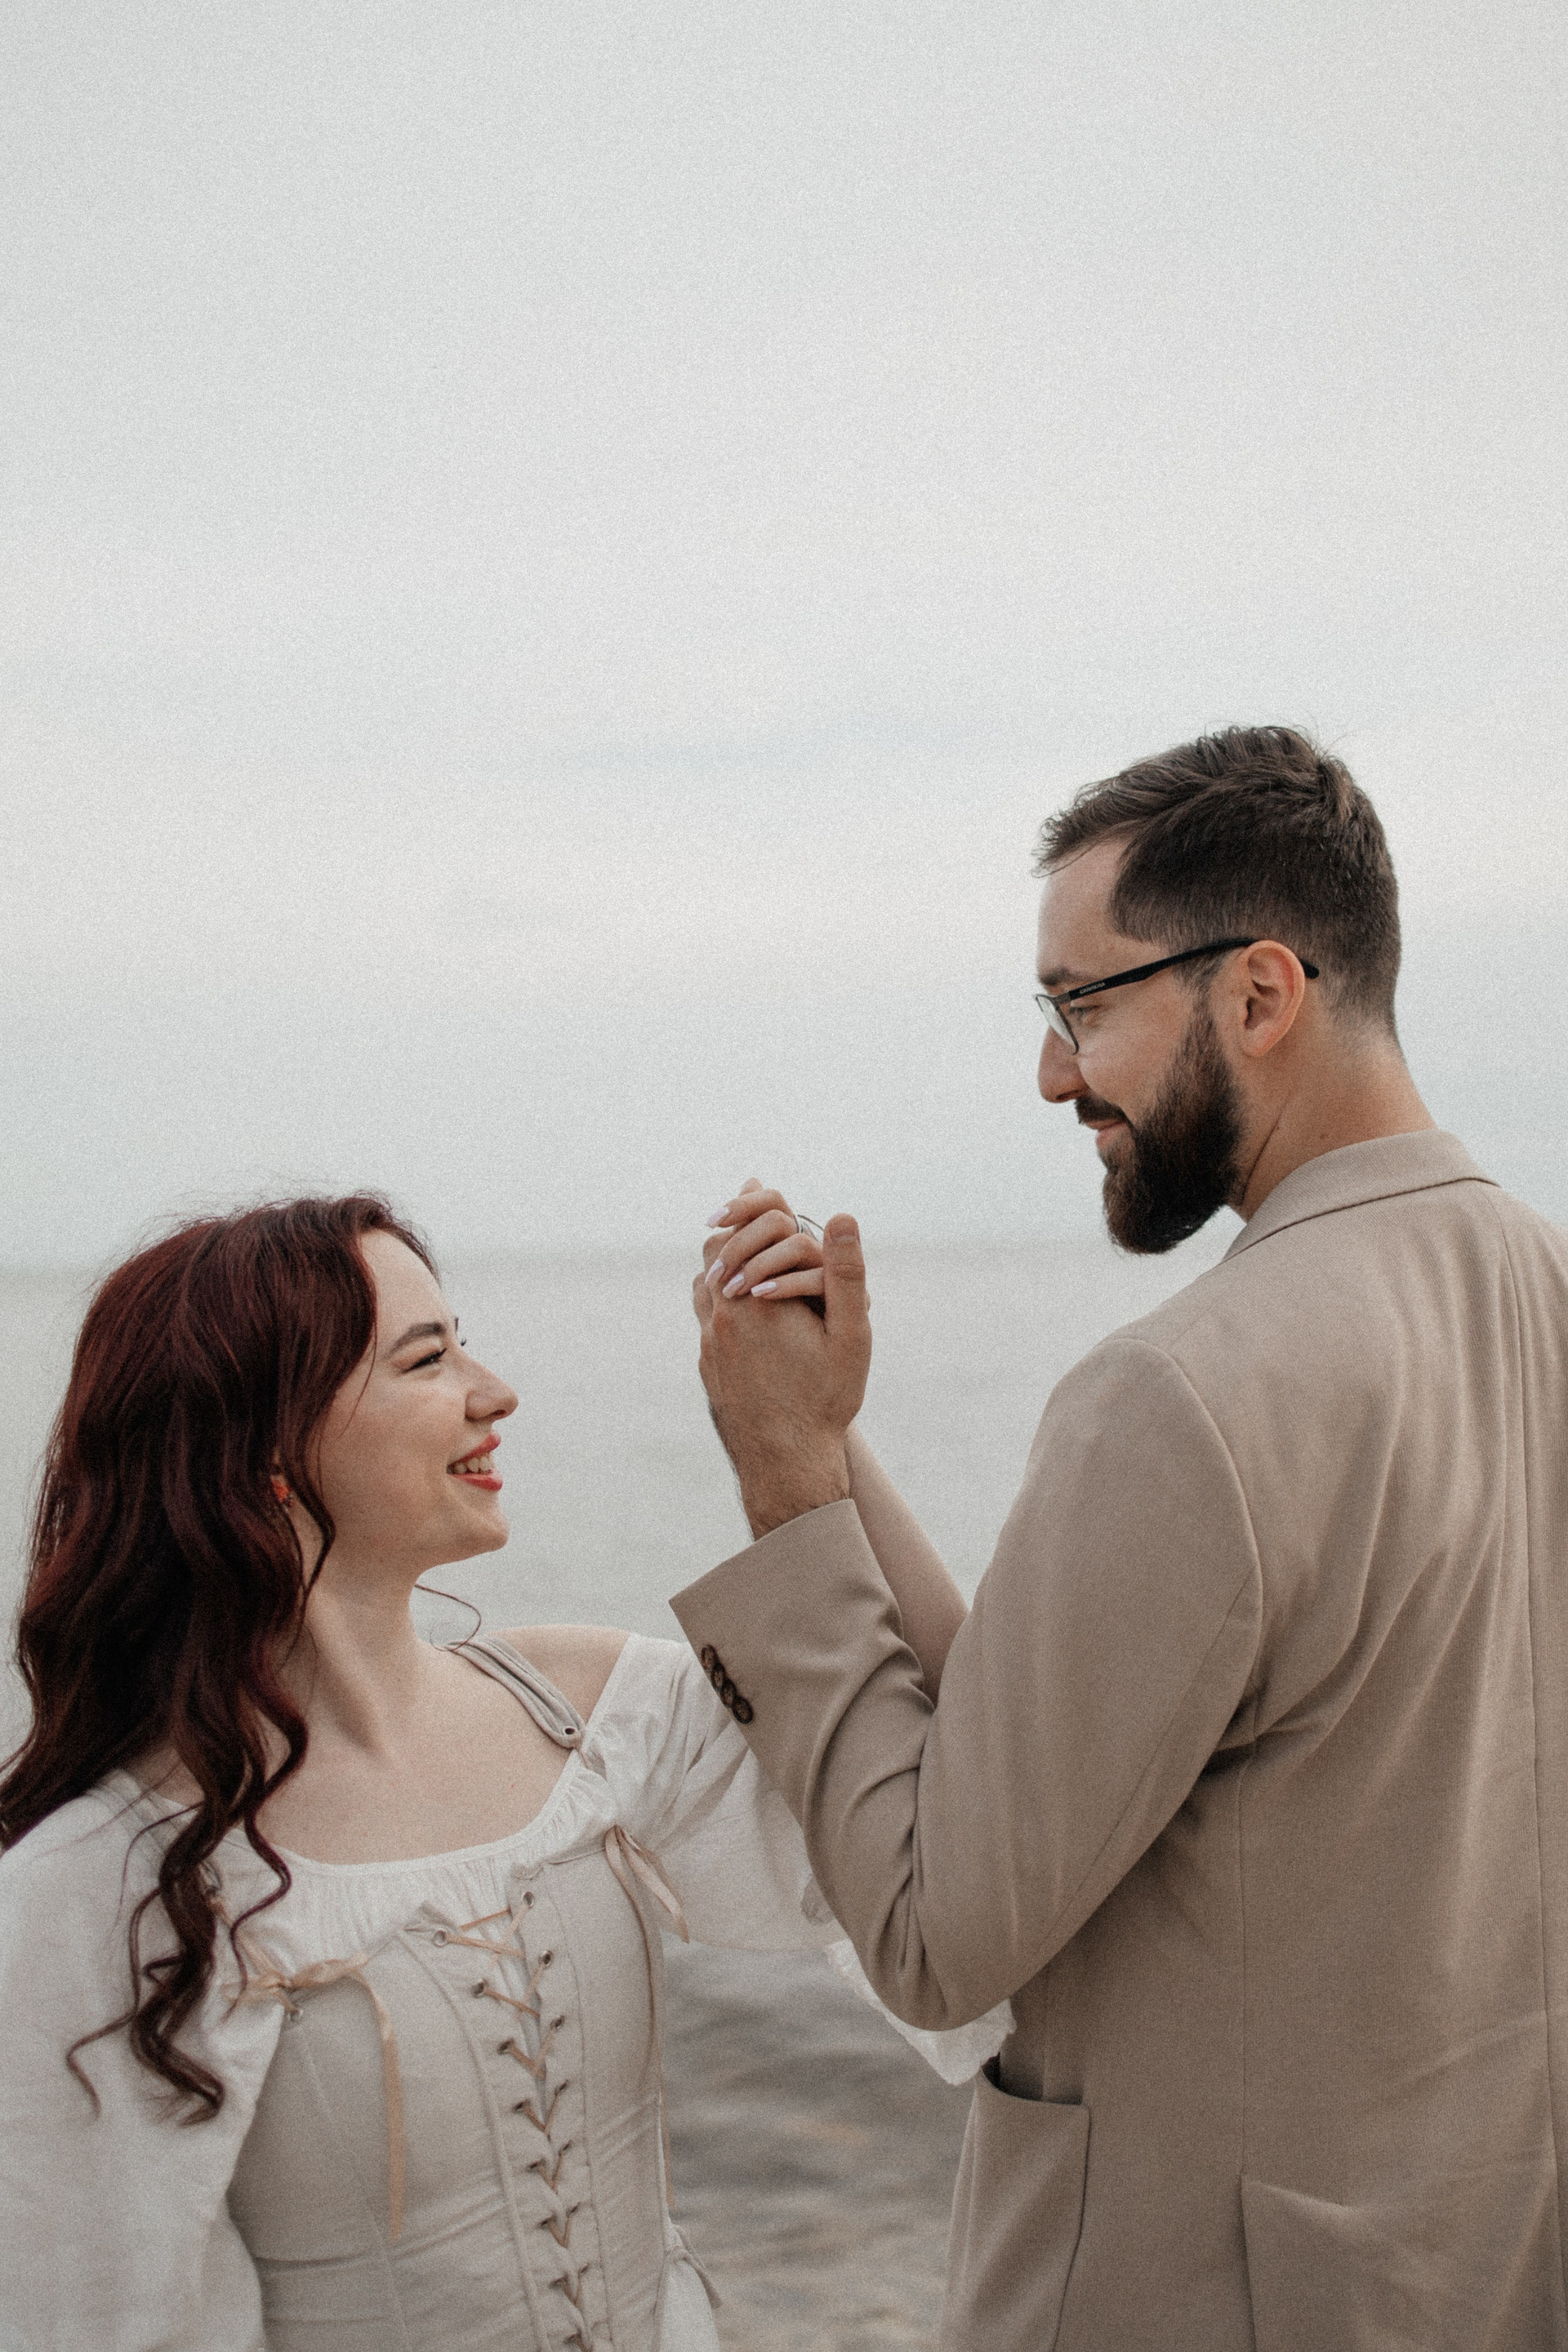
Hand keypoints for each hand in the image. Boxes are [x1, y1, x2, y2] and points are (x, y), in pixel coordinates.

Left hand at [694, 1183, 871, 1536]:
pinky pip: (705, 1319)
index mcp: (751, 1300)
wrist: (785, 1465)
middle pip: (713, 1251)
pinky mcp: (707, 1368)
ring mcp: (707, 1345)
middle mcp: (719, 1317)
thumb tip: (840, 1215)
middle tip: (747, 1212)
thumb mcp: (850, 1336)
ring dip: (722, 1265)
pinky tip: (740, 1305)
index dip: (748, 1204)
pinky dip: (718, 1300)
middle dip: (733, 1229)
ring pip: (703, 1286)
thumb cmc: (825, 1401)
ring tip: (744, 1254)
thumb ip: (844, 1272)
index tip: (755, 1186)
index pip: (736, 1230)